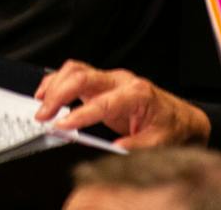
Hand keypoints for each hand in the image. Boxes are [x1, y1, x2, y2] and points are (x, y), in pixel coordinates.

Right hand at [34, 60, 210, 148]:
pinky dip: (57, 80)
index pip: (101, 102)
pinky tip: (46, 92)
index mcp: (137, 93)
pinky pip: (75, 73)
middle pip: (83, 76)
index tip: (60, 126)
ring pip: (76, 69)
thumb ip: (136, 145)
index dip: (79, 115)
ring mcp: (110, 79)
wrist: (180, 117)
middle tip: (43, 114)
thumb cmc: (170, 127)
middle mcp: (121, 81)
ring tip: (41, 103)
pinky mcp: (102, 82)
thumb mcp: (159, 142)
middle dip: (58, 94)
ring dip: (54, 84)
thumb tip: (113, 149)